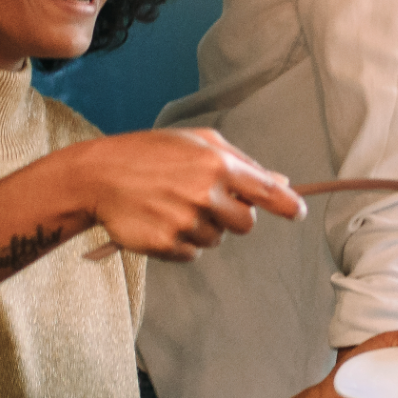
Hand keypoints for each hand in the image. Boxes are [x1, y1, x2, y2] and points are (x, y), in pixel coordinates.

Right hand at [67, 128, 304, 260]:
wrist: (98, 176)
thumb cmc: (149, 153)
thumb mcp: (196, 142)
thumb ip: (241, 162)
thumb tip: (281, 183)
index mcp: (217, 164)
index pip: (266, 192)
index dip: (288, 205)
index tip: (298, 212)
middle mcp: (205, 194)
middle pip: (246, 224)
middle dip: (232, 216)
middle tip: (203, 199)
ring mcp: (186, 222)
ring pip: (217, 240)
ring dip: (202, 228)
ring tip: (172, 205)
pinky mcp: (167, 245)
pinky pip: (192, 254)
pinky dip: (181, 242)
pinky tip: (160, 220)